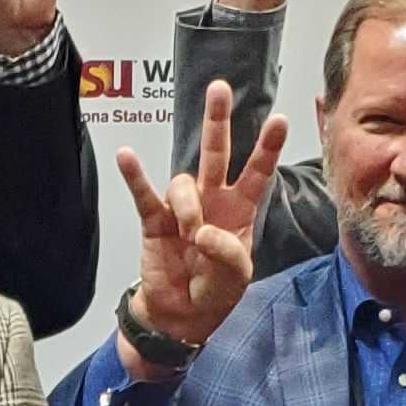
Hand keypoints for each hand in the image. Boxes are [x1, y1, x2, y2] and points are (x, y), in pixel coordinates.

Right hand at [114, 76, 280, 356]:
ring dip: (187, 205)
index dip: (267, 147)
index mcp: (240, 211)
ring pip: (184, 183)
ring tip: (189, 233)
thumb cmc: (214, 292)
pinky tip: (126, 156)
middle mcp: (212, 201)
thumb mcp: (235, 278)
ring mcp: (182, 208)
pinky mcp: (155, 221)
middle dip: (218, 121)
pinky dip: (135, 176)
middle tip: (219, 89)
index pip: (257, 173)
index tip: (280, 119)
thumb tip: (203, 230)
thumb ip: (228, 253)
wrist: (180, 317)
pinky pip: (145, 194)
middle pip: (216, 153)